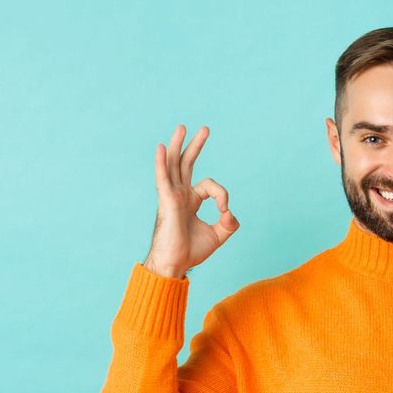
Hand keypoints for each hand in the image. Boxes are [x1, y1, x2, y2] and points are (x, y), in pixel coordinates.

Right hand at [143, 124, 238, 277]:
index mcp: (189, 201)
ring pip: (174, 165)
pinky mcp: (167, 202)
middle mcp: (179, 195)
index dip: (222, 195)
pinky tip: (162, 148)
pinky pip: (163, 178)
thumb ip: (228, 222)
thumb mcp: (217, 235)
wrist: (174, 265)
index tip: (225, 210)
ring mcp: (171, 197)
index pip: (210, 186)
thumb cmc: (190, 251)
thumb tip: (231, 212)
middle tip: (205, 129)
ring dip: (179, 146)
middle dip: (196, 146)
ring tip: (183, 127)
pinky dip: (162, 163)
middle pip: (186, 164)